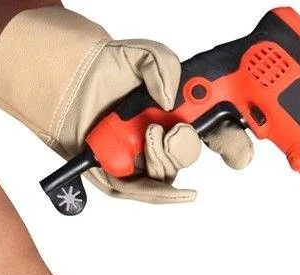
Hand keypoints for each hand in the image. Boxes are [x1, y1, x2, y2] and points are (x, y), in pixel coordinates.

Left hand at [0, 8, 252, 202]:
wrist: (61, 79)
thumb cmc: (104, 69)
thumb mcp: (140, 54)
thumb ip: (163, 66)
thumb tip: (171, 100)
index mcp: (183, 114)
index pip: (220, 135)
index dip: (235, 145)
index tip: (238, 149)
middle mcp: (167, 138)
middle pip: (192, 155)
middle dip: (188, 145)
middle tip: (177, 129)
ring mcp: (145, 157)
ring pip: (169, 172)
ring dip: (164, 156)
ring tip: (148, 134)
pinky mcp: (122, 176)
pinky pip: (147, 192)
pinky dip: (163, 194)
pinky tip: (180, 192)